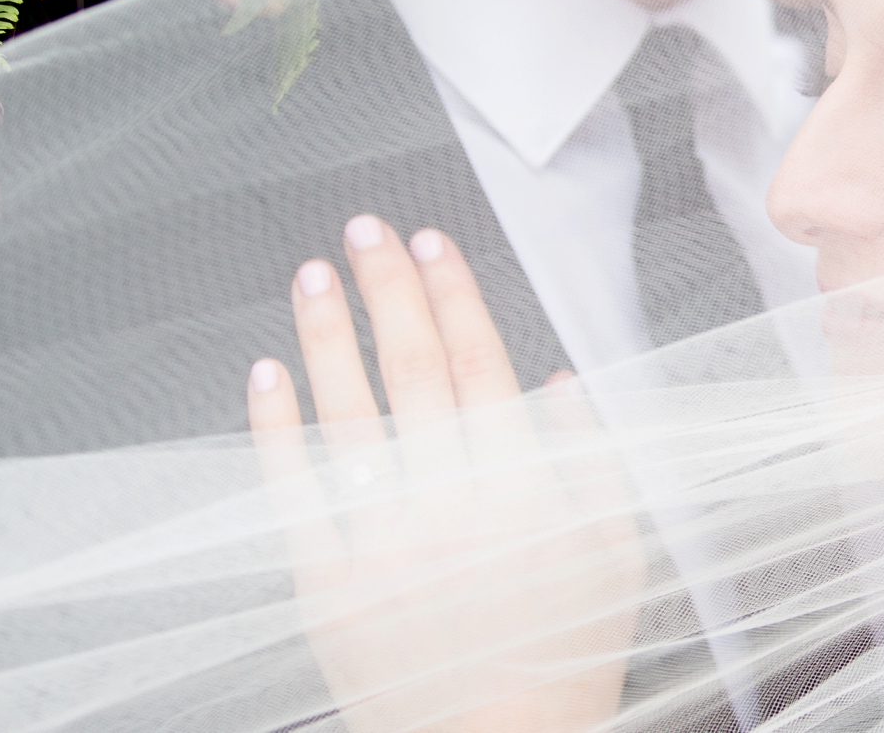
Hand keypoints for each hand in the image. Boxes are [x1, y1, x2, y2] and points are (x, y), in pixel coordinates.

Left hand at [248, 216, 645, 732]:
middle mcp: (450, 507)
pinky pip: (294, 493)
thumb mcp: (616, 557)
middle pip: (413, 373)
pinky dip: (277, 429)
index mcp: (525, 492)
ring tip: (315, 274)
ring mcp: (382, 546)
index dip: (454, 296)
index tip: (432, 243)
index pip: (481, 366)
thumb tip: (560, 381)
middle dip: (390, 291)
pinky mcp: (327, 587)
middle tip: (366, 229)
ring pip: (350, 418)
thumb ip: (595, 463)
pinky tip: (266, 371)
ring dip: (330, 337)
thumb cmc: (566, 655)